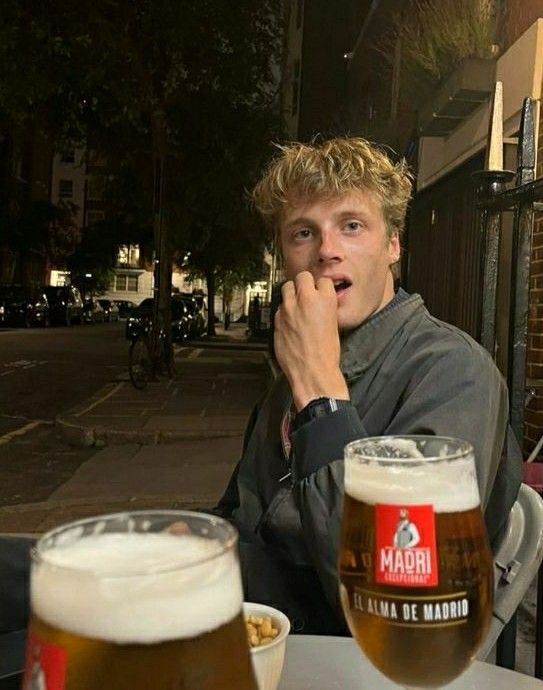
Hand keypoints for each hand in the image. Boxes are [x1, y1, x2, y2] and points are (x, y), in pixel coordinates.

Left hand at [274, 272, 348, 409]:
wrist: (312, 372)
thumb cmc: (325, 354)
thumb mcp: (333, 324)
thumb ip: (324, 307)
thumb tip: (319, 301)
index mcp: (324, 300)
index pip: (323, 280)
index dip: (321, 287)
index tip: (320, 292)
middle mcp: (305, 300)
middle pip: (302, 277)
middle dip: (305, 284)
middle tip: (306, 293)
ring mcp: (288, 309)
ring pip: (286, 288)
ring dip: (292, 294)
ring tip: (297, 306)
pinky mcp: (277, 320)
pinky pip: (279, 308)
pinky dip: (284, 312)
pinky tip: (291, 322)